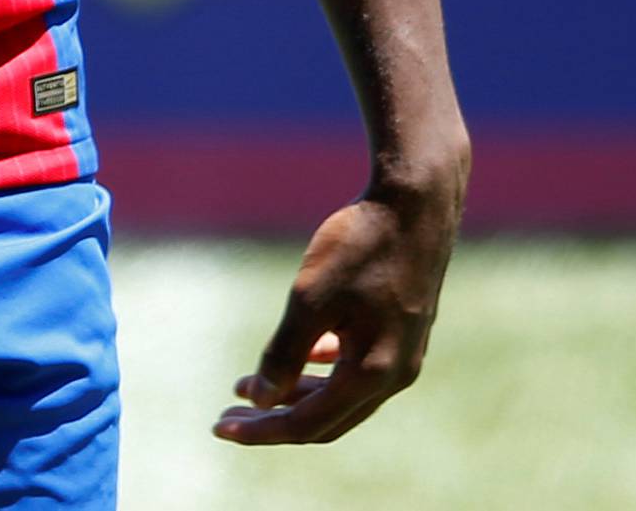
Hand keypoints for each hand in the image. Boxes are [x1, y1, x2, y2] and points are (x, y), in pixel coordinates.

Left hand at [213, 178, 462, 446]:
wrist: (415, 204)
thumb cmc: (361, 246)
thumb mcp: (310, 297)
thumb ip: (285, 354)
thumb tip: (261, 400)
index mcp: (372, 376)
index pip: (308, 425)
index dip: (262, 431)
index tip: (219, 428)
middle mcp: (393, 376)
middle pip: (326, 419)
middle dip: (275, 419)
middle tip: (228, 414)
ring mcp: (402, 355)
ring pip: (341, 395)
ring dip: (296, 393)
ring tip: (250, 387)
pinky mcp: (401, 331)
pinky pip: (356, 367)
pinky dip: (323, 369)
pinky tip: (300, 355)